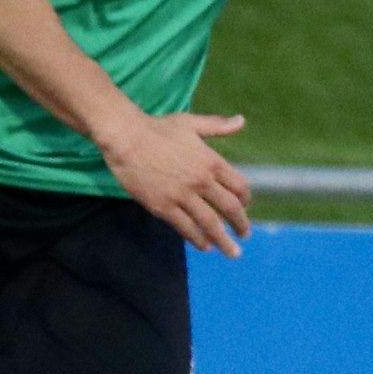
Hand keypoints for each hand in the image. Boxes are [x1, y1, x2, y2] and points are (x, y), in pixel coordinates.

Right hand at [106, 112, 250, 254]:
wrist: (126, 138)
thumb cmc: (158, 128)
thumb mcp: (191, 123)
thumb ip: (218, 126)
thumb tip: (241, 121)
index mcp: (211, 161)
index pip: (239, 186)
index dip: (246, 200)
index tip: (245, 207)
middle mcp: (201, 181)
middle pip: (229, 208)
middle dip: (240, 224)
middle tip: (245, 235)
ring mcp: (182, 196)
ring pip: (209, 223)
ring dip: (223, 240)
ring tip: (231, 252)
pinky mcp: (163, 207)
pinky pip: (185, 228)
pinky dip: (198, 239)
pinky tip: (204, 246)